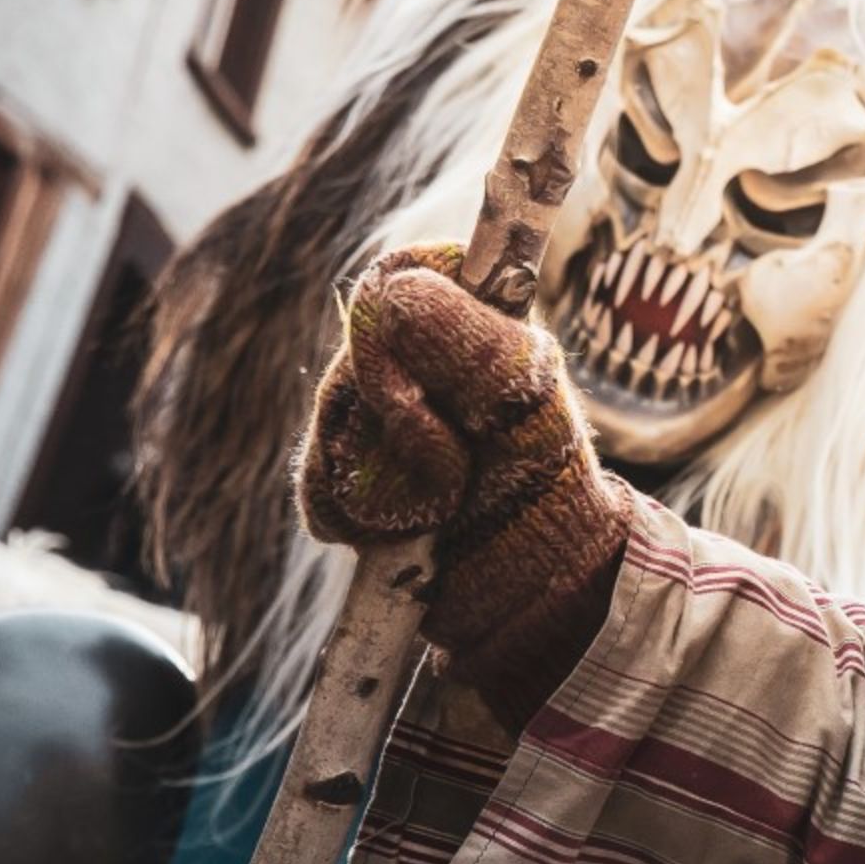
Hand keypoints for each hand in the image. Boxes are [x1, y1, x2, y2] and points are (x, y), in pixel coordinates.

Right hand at [297, 247, 629, 717]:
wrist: (537, 587)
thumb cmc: (547, 483)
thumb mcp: (528, 400)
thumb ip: (470, 340)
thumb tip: (390, 293)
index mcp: (468, 323)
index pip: (395, 277)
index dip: (396, 321)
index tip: (435, 378)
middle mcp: (416, 364)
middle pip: (352, 361)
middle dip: (399, 422)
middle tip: (458, 463)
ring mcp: (378, 423)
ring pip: (329, 427)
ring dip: (383, 479)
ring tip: (443, 502)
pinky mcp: (352, 482)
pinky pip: (317, 488)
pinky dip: (358, 518)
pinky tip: (407, 530)